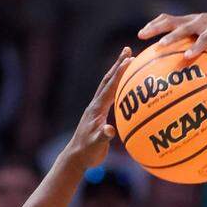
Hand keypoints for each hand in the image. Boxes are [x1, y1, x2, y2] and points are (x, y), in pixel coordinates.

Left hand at [62, 48, 132, 170]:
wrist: (76, 157)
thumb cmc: (87, 152)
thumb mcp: (97, 145)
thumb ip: (103, 137)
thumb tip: (110, 129)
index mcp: (97, 109)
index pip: (110, 87)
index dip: (120, 73)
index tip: (130, 59)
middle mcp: (96, 105)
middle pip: (108, 80)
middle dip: (118, 64)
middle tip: (127, 50)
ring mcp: (96, 109)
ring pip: (108, 85)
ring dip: (116, 72)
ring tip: (126, 60)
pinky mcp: (98, 114)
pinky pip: (110, 96)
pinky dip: (117, 86)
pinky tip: (124, 86)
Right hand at [138, 13, 206, 64]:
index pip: (206, 35)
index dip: (198, 45)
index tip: (187, 57)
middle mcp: (202, 19)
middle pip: (186, 27)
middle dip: (173, 37)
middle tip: (160, 47)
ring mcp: (191, 18)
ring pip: (172, 20)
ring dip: (157, 27)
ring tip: (141, 35)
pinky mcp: (183, 20)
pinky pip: (167, 20)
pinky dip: (154, 25)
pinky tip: (142, 35)